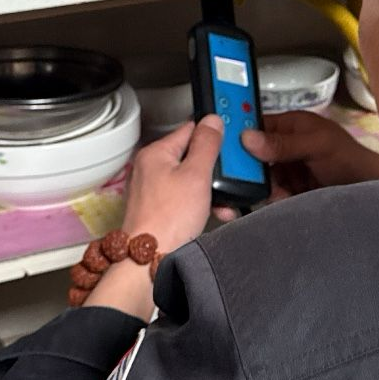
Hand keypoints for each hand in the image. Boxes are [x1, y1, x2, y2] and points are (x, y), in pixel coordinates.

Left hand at [87, 116, 223, 320]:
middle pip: (191, 156)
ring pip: (190, 180)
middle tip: (227, 182)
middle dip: (214, 171)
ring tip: (222, 204)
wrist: (149, 258)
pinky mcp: (158, 209)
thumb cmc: (168, 219)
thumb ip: (207, 145)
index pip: (190, 130)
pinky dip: (199, 204)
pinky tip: (212, 214)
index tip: (229, 147)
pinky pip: (184, 198)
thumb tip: (212, 121)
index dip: (213, 137)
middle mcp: (150, 168)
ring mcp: (153, 189)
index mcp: (156, 153)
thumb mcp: (196, 175)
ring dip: (210, 191)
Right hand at [237, 112, 378, 206]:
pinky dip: (270, 199)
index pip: (256, 125)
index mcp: (291, 126)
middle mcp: (284, 147)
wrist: (371, 193)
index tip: (223, 147)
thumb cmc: (350, 159)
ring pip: (259, 177)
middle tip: (243, 177)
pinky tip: (279, 200)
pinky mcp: (289, 191)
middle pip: (253, 154)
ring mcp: (286, 170)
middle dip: (248, 167)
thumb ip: (284, 143)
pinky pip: (270, 194)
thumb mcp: (317, 145)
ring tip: (273, 191)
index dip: (239, 134)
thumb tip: (249, 138)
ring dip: (261, 186)